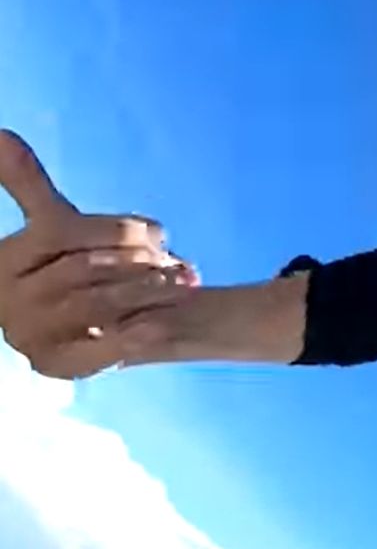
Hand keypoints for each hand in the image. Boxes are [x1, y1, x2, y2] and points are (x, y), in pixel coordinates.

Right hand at [0, 130, 197, 378]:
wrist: (79, 329)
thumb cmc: (69, 265)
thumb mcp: (54, 224)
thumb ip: (28, 183)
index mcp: (5, 258)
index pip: (67, 233)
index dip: (119, 230)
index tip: (159, 232)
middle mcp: (9, 298)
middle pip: (86, 270)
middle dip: (140, 263)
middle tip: (185, 264)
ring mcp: (29, 335)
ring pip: (100, 305)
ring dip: (149, 292)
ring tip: (186, 283)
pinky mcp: (56, 365)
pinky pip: (99, 349)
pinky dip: (134, 335)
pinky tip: (163, 325)